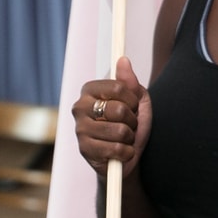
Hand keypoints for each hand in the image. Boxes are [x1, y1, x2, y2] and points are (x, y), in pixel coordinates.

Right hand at [72, 57, 149, 177]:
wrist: (126, 157)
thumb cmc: (131, 126)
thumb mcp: (137, 102)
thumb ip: (130, 82)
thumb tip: (123, 60)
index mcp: (90, 90)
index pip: (117, 86)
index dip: (133, 100)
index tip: (132, 107)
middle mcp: (80, 107)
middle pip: (119, 109)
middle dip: (133, 121)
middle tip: (129, 126)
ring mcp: (80, 129)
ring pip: (119, 131)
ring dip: (130, 137)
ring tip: (124, 139)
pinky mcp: (84, 149)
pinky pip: (116, 149)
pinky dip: (126, 152)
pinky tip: (121, 152)